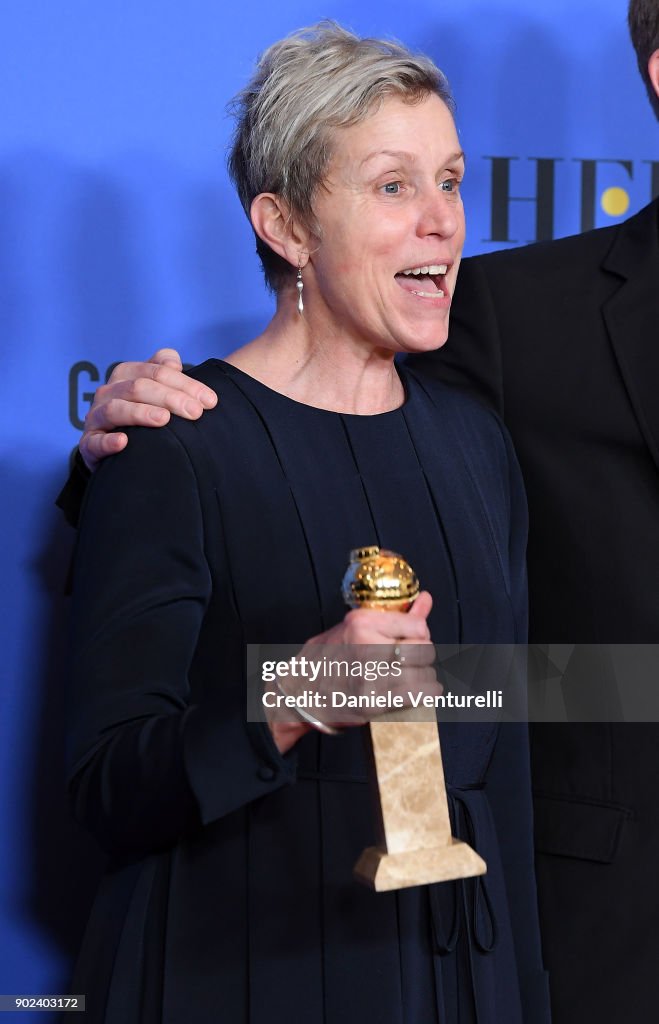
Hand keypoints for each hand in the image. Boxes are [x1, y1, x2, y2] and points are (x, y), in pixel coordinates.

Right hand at [79, 348, 217, 470]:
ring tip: (164, 419)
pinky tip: (123, 441)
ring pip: (116, 409)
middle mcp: (108, 392)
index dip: (186, 384)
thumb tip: (174, 361)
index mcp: (125, 374)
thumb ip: (165, 370)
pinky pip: (94, 442)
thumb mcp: (155, 389)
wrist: (116, 449)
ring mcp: (96, 418)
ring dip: (141, 413)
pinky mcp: (89, 445)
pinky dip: (107, 442)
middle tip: (196, 413)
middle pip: (139, 387)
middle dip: (171, 398)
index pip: (157, 371)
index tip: (210, 401)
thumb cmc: (141, 415)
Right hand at [269, 592, 438, 751]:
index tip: (414, 638)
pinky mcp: (371, 703)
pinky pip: (414, 697)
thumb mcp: (357, 627)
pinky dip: (423, 695)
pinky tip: (418, 692)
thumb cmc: (328, 658)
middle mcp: (366, 647)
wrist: (301, 692)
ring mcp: (369, 677)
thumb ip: (395, 615)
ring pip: (423, 675)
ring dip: (425, 678)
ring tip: (413, 677)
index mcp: (362, 623)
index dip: (421, 634)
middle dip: (423, 657)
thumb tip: (425, 599)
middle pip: (424, 650)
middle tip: (413, 660)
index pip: (418, 626)